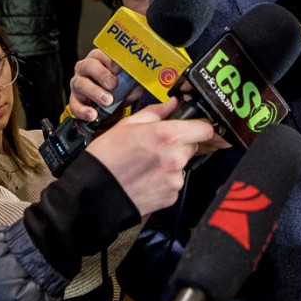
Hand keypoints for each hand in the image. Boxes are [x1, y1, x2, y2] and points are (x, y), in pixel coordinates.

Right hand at [69, 49, 136, 121]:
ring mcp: (77, 83)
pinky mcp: (73, 100)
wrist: (106, 107)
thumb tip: (140, 85)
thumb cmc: (116, 89)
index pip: (101, 54)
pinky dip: (83, 111)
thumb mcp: (126, 85)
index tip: (119, 68)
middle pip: (89, 65)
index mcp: (98, 59)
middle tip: (113, 84)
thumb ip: (132, 84)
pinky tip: (93, 115)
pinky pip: (75, 105)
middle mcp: (85, 68)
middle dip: (101, 74)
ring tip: (107, 101)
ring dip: (95, 92)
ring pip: (81, 84)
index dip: (110, 60)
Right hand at [86, 97, 214, 215]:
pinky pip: (174, 182)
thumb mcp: (128, 124)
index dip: (199, 126)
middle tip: (158, 145)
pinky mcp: (171, 197)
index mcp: (167, 135)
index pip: (205, 129)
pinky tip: (147, 178)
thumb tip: (171, 103)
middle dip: (180, 144)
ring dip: (172, 163)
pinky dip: (165, 180)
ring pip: (183, 165)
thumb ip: (156, 112)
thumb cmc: (108, 156)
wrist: (95, 190)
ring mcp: (175, 179)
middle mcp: (176, 157)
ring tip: (148, 164)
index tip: (191, 126)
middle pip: (193, 146)